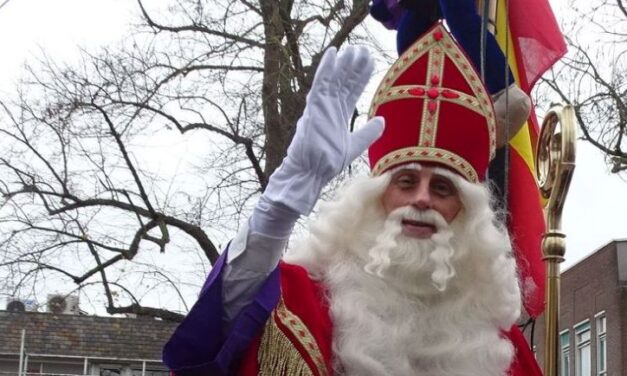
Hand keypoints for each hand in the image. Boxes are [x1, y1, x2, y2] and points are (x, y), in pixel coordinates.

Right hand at [263, 46, 384, 214]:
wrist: (313, 171)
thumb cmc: (329, 160)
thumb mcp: (355, 144)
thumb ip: (369, 132)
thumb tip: (382, 120)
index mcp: (339, 114)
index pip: (352, 90)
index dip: (361, 76)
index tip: (370, 62)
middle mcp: (330, 107)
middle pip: (344, 81)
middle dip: (353, 66)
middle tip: (363, 49)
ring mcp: (321, 106)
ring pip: (334, 78)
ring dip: (343, 63)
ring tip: (353, 48)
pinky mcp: (314, 107)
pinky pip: (320, 83)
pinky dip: (326, 68)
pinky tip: (332, 53)